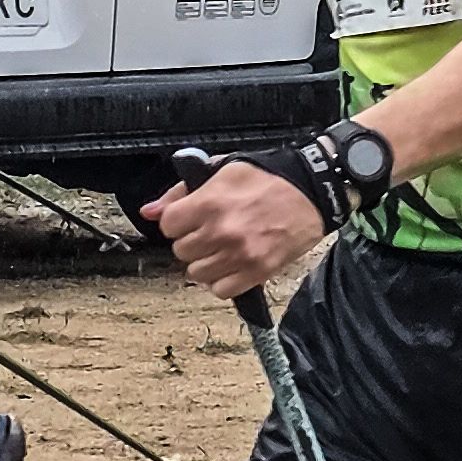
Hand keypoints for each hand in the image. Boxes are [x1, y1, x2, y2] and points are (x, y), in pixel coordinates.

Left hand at [147, 157, 326, 301]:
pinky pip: (221, 289)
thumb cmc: (269, 177)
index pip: (167, 226)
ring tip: (221, 249)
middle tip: (209, 231)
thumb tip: (149, 211)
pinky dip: (222, 280)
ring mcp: (240, 255)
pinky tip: (230, 265)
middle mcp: (222, 232)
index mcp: (210, 203)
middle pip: (181, 251)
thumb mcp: (222, 171)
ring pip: (197, 273)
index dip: (177, 221)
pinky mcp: (257, 272)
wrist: (313, 190)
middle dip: (192, 240)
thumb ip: (181, 192)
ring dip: (205, 262)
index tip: (188, 218)